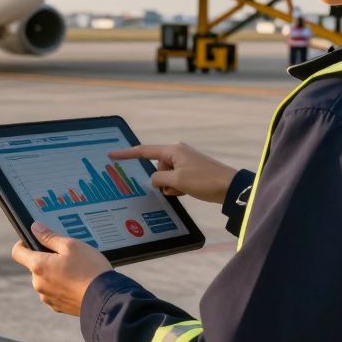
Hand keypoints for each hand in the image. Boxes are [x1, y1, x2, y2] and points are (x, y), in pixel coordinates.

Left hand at [11, 222, 112, 315]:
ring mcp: (48, 297)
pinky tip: (79, 282)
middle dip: (48, 258)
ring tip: (77, 269)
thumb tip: (35, 228)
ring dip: (56, 273)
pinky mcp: (58, 306)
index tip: (36, 239)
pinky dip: (63, 286)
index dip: (24, 242)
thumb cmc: (89, 269)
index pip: (18, 252)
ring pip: (46, 279)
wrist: (105, 299)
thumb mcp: (71, 245)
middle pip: (35, 265)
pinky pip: (56, 291)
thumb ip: (49, 236)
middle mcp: (39, 284)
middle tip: (68, 254)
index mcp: (38, 266)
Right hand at [108, 143, 236, 203]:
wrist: (230, 187)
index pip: (144, 151)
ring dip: (171, 185)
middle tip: (176, 186)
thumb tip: (155, 180)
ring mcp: (185, 161)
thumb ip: (159, 179)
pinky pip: (175, 180)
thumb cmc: (204, 180)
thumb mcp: (177, 181)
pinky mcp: (191, 170)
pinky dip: (178, 187)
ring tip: (185, 189)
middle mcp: (178, 152)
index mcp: (173, 150)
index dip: (127, 154)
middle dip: (162, 180)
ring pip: (166, 176)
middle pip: (157, 168)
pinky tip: (187, 191)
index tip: (112, 154)